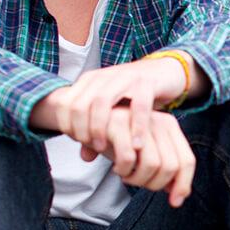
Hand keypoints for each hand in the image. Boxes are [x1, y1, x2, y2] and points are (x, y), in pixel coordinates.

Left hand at [63, 56, 191, 154]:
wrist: (164, 71)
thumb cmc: (133, 96)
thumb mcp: (113, 111)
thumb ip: (97, 132)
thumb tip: (85, 157)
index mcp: (90, 80)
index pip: (65, 102)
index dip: (66, 124)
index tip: (78, 141)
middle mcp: (105, 76)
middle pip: (80, 103)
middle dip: (81, 129)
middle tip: (92, 146)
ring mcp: (126, 77)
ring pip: (102, 101)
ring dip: (100, 128)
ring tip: (104, 147)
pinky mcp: (147, 83)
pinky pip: (139, 105)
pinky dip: (136, 126)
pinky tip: (136, 144)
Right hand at [83, 104, 196, 205]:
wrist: (88, 120)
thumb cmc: (120, 140)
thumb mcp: (145, 153)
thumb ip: (164, 169)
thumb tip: (179, 196)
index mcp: (170, 127)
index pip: (187, 161)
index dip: (183, 185)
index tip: (174, 202)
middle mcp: (158, 121)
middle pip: (170, 167)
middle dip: (154, 184)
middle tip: (138, 182)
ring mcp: (139, 121)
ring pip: (152, 164)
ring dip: (137, 179)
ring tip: (126, 175)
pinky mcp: (118, 123)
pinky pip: (128, 158)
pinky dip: (123, 170)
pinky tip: (117, 168)